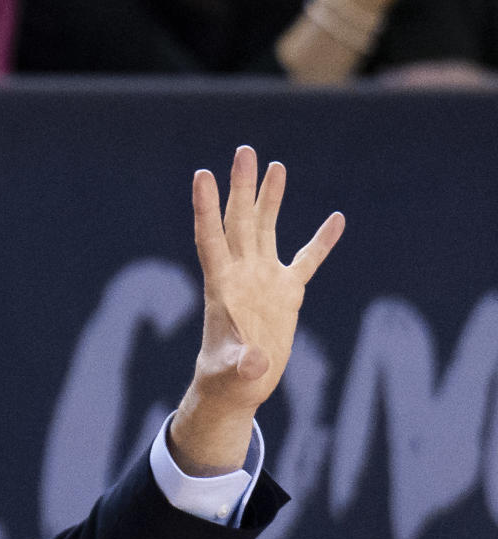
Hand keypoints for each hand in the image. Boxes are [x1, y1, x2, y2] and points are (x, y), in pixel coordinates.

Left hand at [171, 147, 344, 472]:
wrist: (237, 388)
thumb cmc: (226, 381)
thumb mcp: (232, 374)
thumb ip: (242, 366)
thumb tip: (255, 363)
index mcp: (222, 287)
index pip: (211, 238)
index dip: (206, 208)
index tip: (202, 175)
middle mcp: (242, 274)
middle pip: (240, 222)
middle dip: (241, 187)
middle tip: (244, 151)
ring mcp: (264, 280)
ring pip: (266, 229)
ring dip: (269, 199)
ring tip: (273, 166)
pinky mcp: (285, 293)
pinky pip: (307, 260)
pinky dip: (321, 242)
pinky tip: (337, 220)